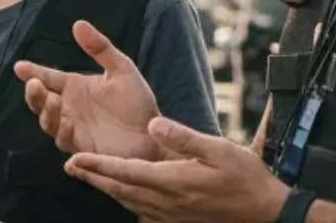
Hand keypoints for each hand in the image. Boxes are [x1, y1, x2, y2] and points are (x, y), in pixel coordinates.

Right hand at [14, 20, 161, 160]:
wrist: (155, 135)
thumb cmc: (137, 103)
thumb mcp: (122, 70)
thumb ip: (100, 48)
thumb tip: (78, 23)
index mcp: (74, 87)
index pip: (48, 77)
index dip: (33, 72)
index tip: (19, 66)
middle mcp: (68, 108)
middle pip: (41, 101)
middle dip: (34, 94)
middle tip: (33, 84)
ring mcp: (73, 129)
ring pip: (49, 122)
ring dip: (47, 112)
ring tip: (52, 100)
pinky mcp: (82, 148)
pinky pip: (66, 141)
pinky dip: (63, 133)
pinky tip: (67, 124)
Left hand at [64, 117, 288, 222]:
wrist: (265, 212)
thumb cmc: (244, 177)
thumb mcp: (217, 149)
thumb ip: (182, 137)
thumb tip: (153, 123)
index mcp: (172, 180)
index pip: (125, 171)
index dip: (98, 164)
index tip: (75, 157)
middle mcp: (166, 201)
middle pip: (120, 189)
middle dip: (93, 177)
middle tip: (70, 166)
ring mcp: (170, 214)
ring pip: (129, 201)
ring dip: (106, 188)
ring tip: (89, 176)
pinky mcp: (177, 220)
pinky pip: (143, 211)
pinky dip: (127, 201)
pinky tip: (123, 196)